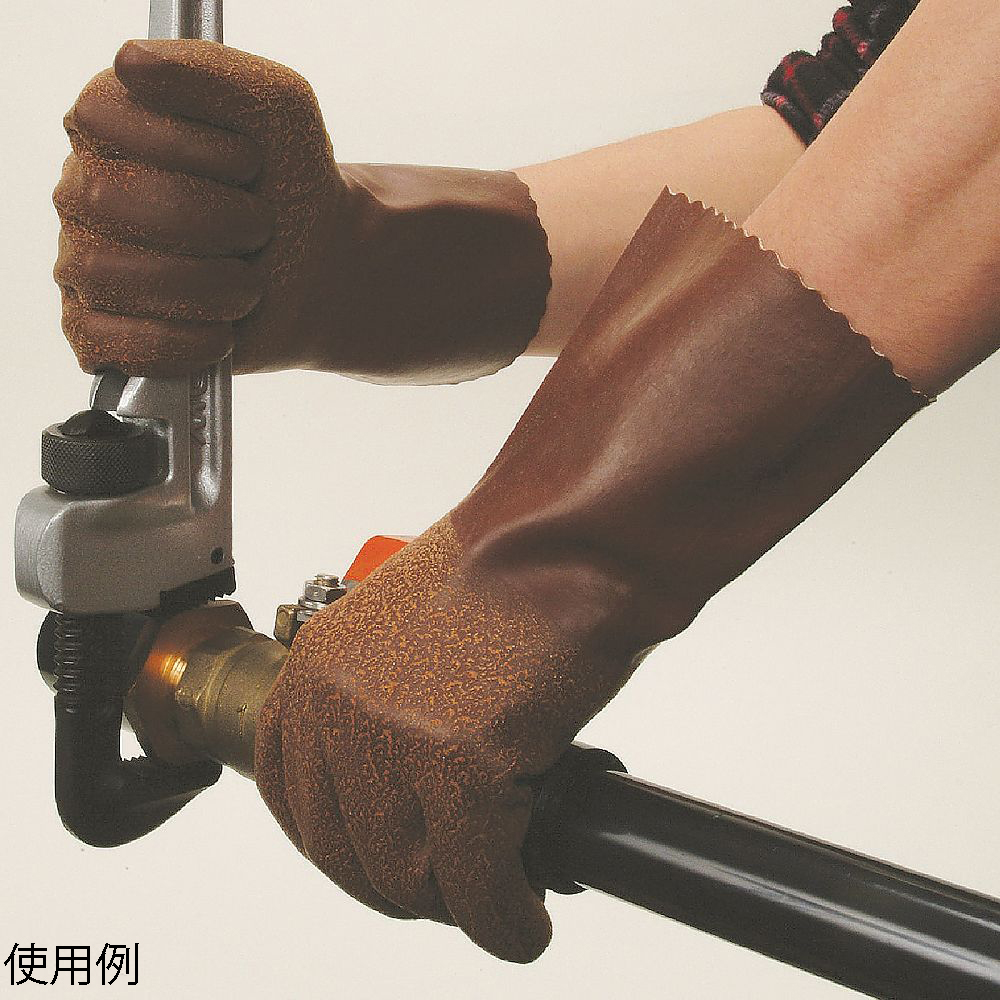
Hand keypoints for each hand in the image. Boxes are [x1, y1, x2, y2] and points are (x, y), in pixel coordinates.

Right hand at [53, 40, 549, 381]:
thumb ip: (213, 75)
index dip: (188, 146)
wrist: (324, 268)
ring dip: (200, 285)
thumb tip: (131, 64)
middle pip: (102, 198)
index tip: (250, 165)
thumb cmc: (289, 182)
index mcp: (111, 124)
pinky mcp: (98, 330)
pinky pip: (106, 341)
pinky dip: (177, 344)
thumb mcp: (276, 108)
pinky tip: (221, 334)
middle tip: (259, 229)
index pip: (103, 115)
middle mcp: (85, 190)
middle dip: (205, 220)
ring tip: (249, 285)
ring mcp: (85, 262)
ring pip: (103, 273)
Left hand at [255, 191, 925, 963]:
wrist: (580, 524)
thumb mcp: (421, 627)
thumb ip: (387, 701)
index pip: (291, 796)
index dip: (343, 847)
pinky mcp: (464, 763)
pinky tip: (524, 920)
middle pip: (349, 850)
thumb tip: (401, 774)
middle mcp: (341, 701)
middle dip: (403, 883)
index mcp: (319, 663)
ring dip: (453, 901)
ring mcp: (395, 735)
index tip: (383, 862)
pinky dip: (503, 918)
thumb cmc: (518, 556)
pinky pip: (476, 884)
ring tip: (492, 895)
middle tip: (451, 885)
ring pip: (408, 878)